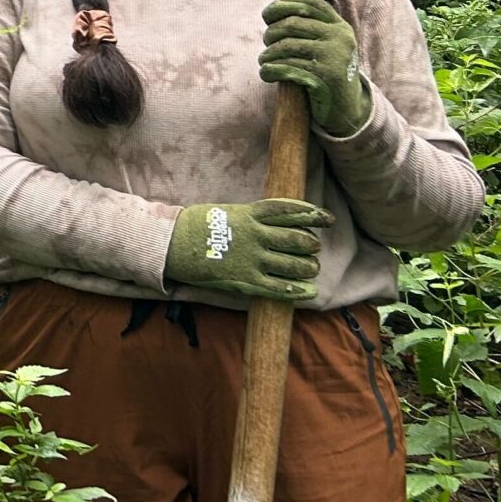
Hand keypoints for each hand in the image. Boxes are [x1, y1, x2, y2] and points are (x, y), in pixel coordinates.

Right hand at [163, 198, 329, 303]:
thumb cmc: (198, 226)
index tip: (328, 219)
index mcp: (250, 214)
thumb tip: (275, 223)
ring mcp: (252, 258)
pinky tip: (308, 290)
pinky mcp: (246, 280)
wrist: (172, 245)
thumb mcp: (226, 212)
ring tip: (310, 268)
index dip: (312, 214)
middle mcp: (256, 235)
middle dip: (311, 244)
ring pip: (295, 265)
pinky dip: (298, 290)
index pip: (289, 211)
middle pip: (298, 239)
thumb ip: (252, 218)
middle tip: (312, 247)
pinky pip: (280, 288)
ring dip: (308, 267)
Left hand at [260, 0, 373, 134]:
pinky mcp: (325, 77)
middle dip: (272, 32)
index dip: (284, 4)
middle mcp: (340, 38)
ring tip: (263, 60)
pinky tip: (266, 73)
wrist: (348, 108)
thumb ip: (310, 28)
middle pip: (292, 23)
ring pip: (287, 46)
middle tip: (266, 43)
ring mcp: (334, 57)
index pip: (310, 3)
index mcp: (340, 27)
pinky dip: (271, 70)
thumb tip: (273, 11)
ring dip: (268, 54)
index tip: (267, 15)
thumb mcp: (327, 46)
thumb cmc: (328, 72)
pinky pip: (288, 67)